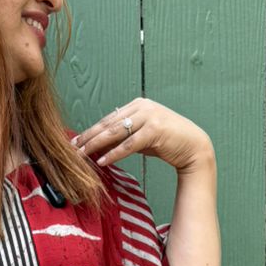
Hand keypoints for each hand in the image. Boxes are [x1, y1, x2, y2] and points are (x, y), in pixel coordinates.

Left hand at [72, 98, 211, 172]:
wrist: (193, 147)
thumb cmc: (167, 142)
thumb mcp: (142, 136)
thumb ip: (124, 135)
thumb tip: (102, 142)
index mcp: (137, 105)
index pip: (108, 118)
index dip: (91, 131)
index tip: (75, 141)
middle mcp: (142, 107)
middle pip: (108, 123)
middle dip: (88, 137)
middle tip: (72, 148)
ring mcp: (149, 116)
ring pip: (115, 131)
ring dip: (96, 144)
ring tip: (81, 155)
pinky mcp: (155, 130)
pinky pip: (128, 144)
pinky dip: (114, 153)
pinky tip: (102, 161)